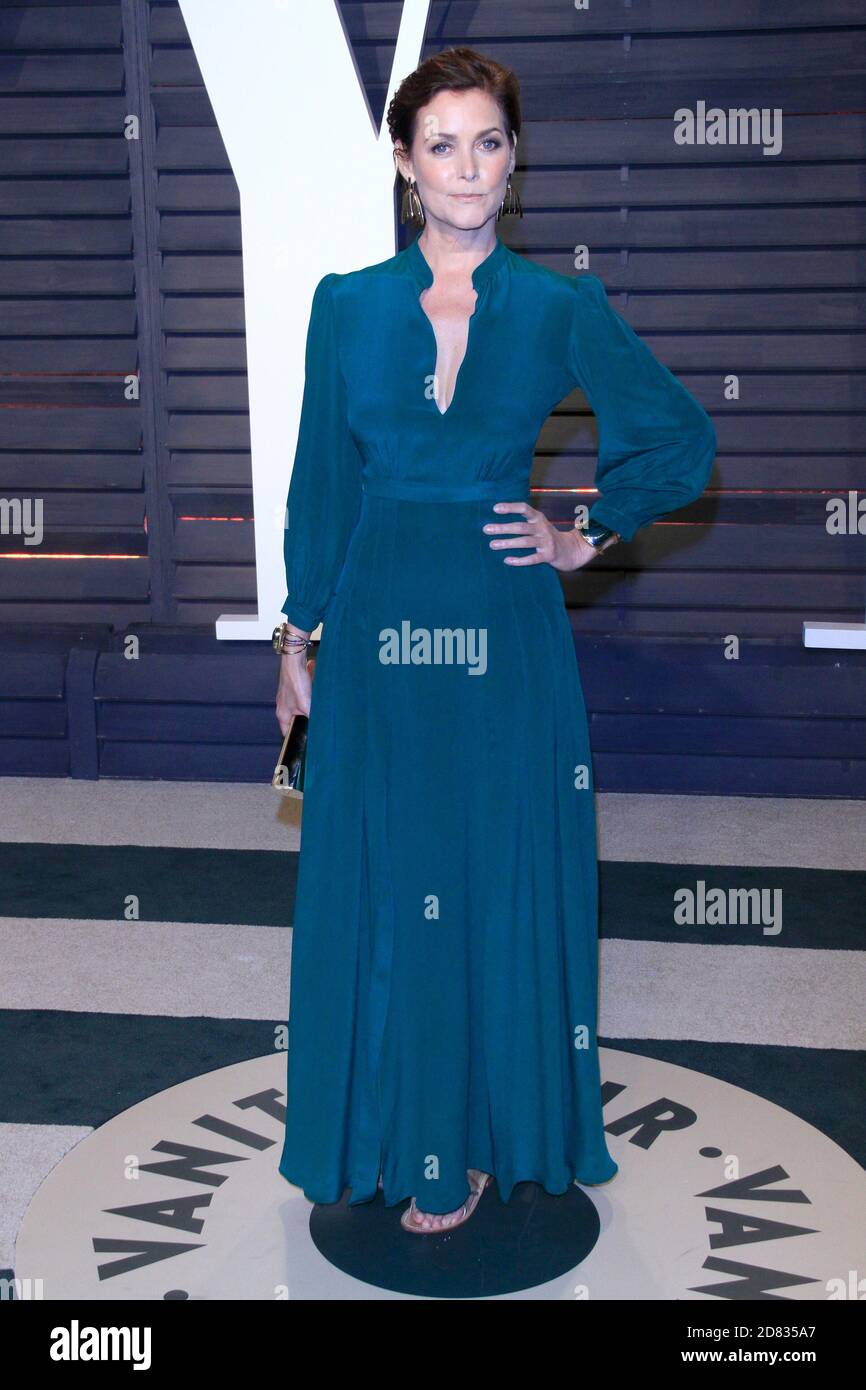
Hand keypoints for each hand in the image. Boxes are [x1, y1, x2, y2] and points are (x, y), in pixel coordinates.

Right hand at [276, 624, 313, 734]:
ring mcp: (288, 697)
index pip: (287, 732)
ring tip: (318, 708)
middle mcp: (283, 706)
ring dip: (309, 708)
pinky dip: (310, 697)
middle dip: (306, 721)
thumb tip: (319, 727)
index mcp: (282, 714)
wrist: (294, 661)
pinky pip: (303, 697)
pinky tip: (316, 694)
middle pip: (295, 720)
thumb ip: (312, 718)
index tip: (305, 741)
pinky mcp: (294, 689)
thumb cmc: (296, 683)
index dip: (296, 737)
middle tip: (317, 724)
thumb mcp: (307, 705)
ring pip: (301, 708)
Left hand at [483, 501, 598, 571]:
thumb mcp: (538, 525)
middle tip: (486, 529)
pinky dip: (519, 560)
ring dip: (507, 543)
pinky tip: (507, 560)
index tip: (494, 508)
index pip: (524, 508)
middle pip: (521, 527)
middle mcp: (543, 528)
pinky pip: (532, 558)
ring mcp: (546, 542)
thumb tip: (497, 523)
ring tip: (492, 544)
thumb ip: (524, 522)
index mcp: (539, 518)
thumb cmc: (547, 537)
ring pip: (524, 542)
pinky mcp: (548, 556)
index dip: (510, 507)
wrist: (570, 550)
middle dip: (502, 528)